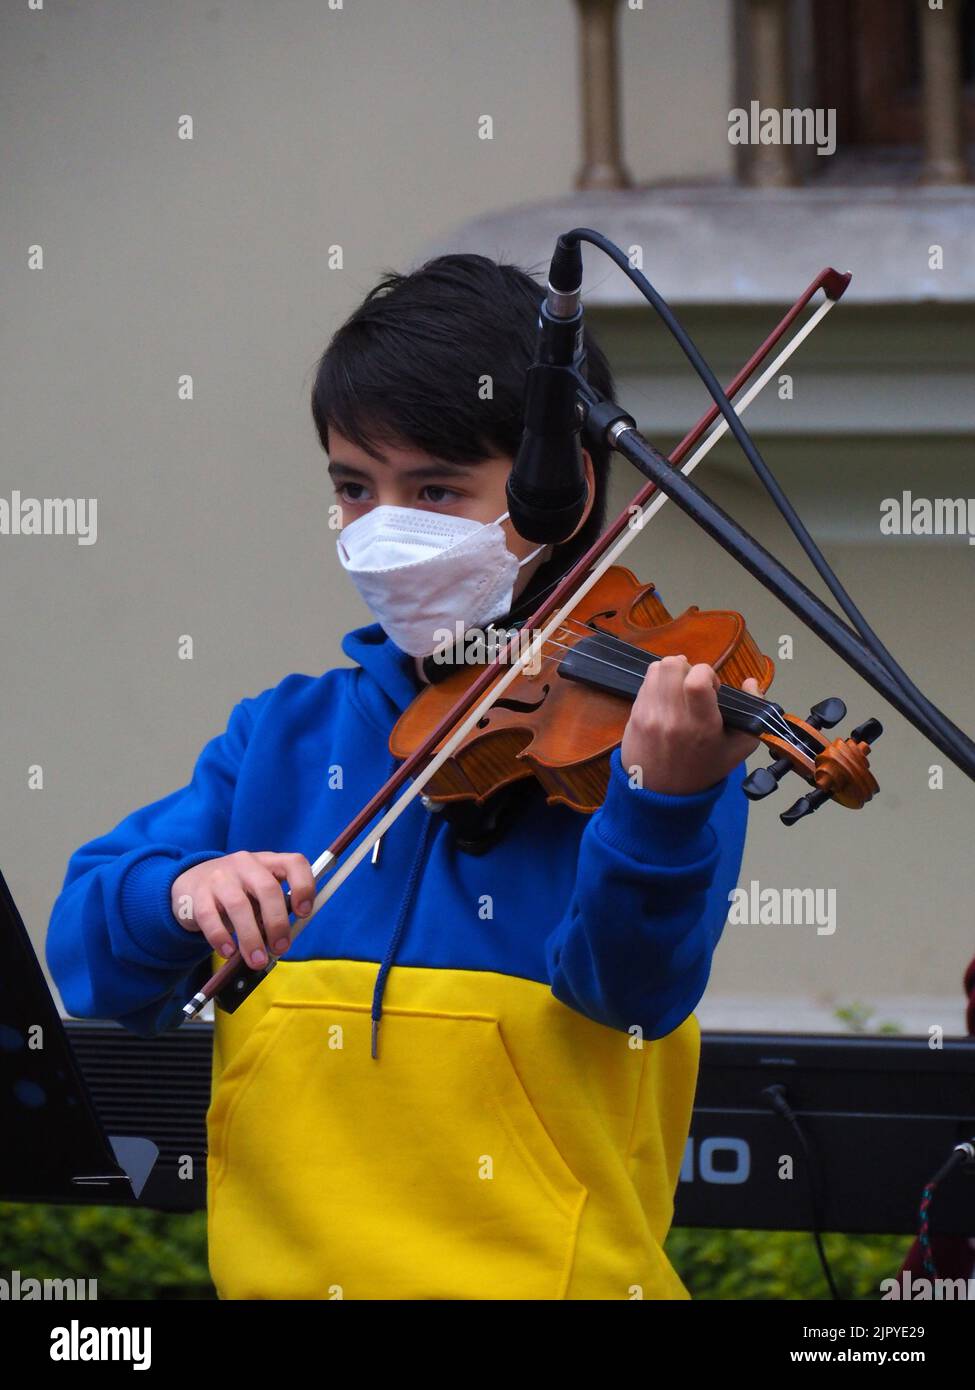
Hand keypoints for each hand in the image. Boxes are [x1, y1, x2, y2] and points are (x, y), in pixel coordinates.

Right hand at [170, 851, 315, 966]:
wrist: (190, 884)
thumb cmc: (235, 892)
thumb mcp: (257, 892)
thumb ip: (273, 908)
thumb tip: (283, 940)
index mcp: (268, 862)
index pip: (294, 863)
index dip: (304, 886)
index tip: (304, 913)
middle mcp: (245, 864)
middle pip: (267, 888)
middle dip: (277, 922)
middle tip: (281, 948)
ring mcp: (220, 877)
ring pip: (239, 905)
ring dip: (251, 937)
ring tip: (257, 961)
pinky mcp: (197, 895)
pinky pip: (210, 918)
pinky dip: (221, 938)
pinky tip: (228, 952)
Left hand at [619, 654, 761, 796]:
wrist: (661, 795)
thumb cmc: (703, 770)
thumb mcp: (737, 750)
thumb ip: (752, 715)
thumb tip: (752, 682)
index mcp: (700, 726)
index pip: (696, 681)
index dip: (706, 673)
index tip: (712, 687)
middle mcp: (672, 717)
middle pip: (673, 665)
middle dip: (688, 668)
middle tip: (694, 688)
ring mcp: (649, 715)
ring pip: (657, 668)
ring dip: (672, 673)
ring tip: (680, 691)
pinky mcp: (634, 714)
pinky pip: (645, 682)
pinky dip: (658, 684)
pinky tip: (667, 701)